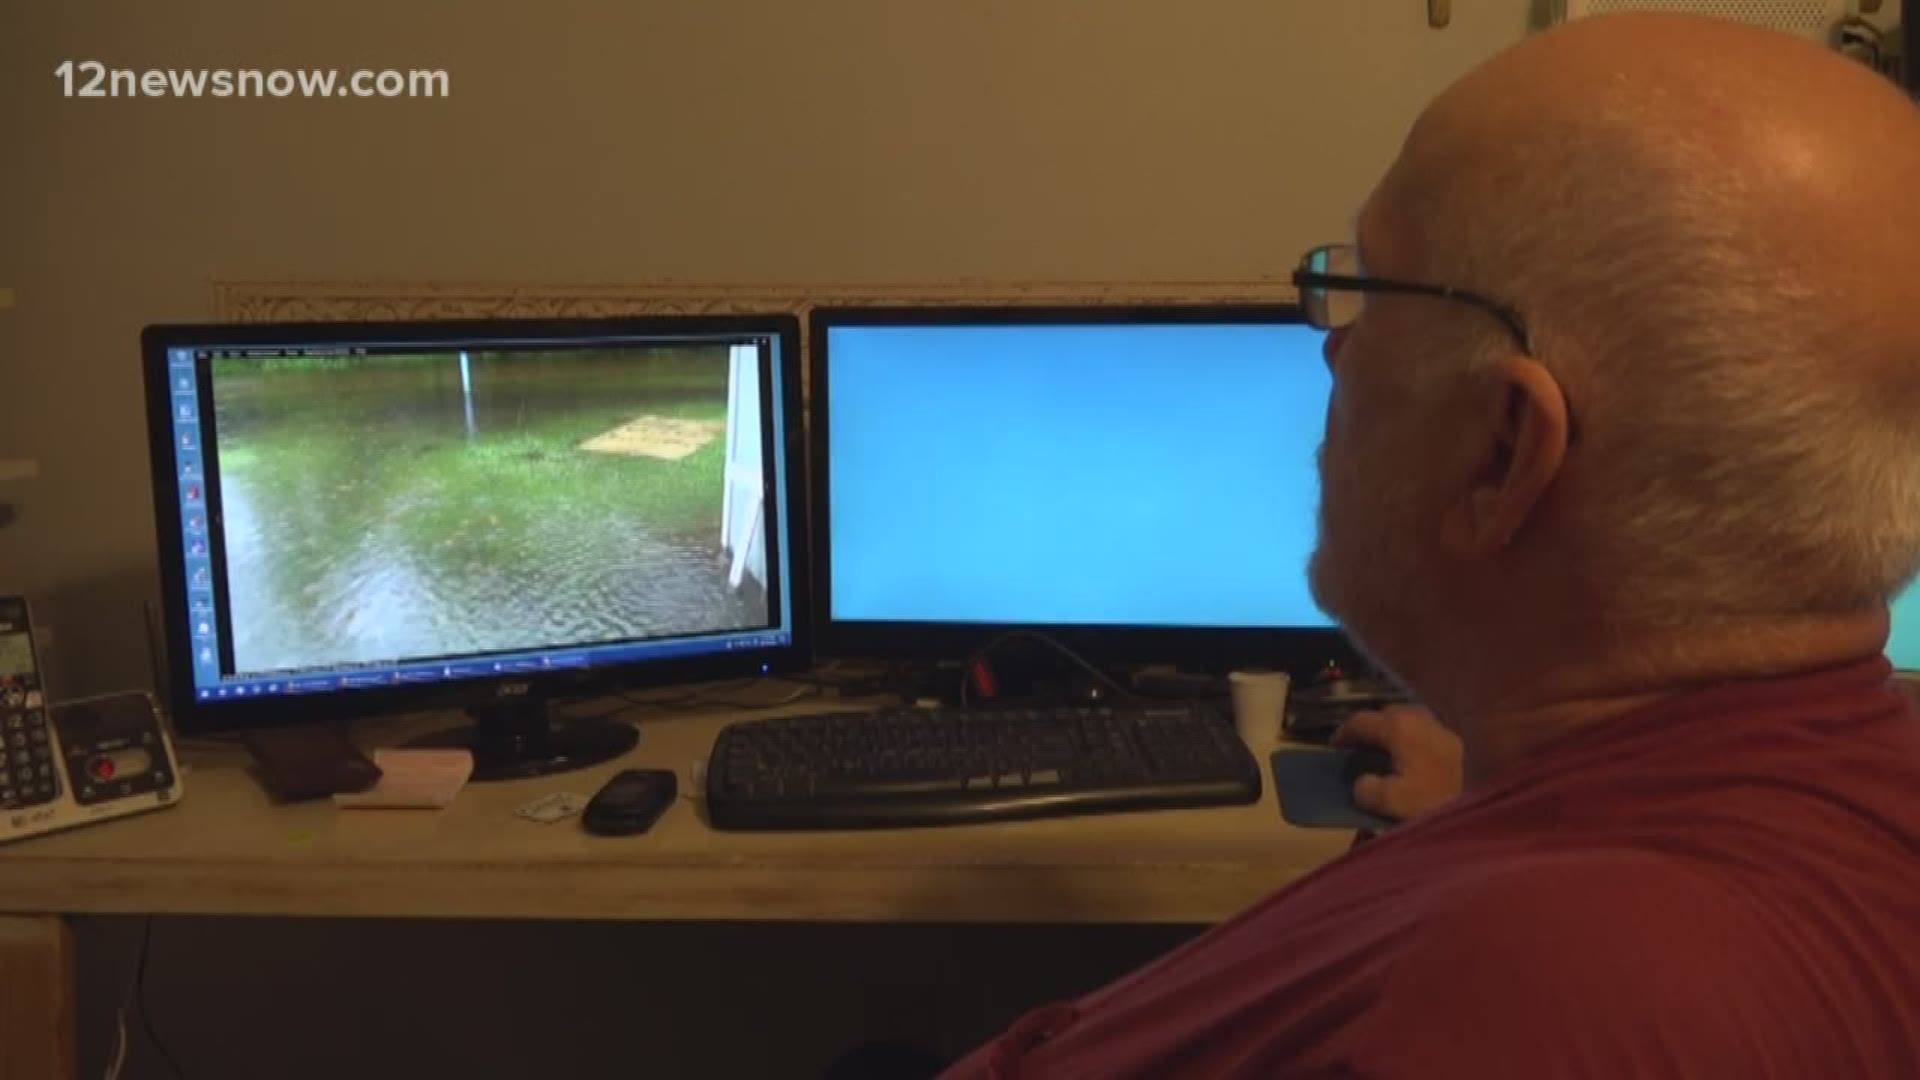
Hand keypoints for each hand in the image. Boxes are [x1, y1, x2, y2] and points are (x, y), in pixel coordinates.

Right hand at [1330, 704, 1463, 820]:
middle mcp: (1423, 720)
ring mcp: (1443, 729)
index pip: (1362, 721)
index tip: (1333, 747)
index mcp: (1401, 728)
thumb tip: (1364, 782)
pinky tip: (1409, 756)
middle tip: (1358, 745)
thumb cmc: (1429, 805)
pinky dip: (1412, 737)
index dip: (1344, 733)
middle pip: (1388, 713)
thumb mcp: (1388, 801)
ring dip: (1392, 729)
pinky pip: (1426, 730)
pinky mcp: (1456, 743)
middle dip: (1370, 726)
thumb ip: (1366, 787)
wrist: (1476, 814)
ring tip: (1383, 749)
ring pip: (1410, 718)